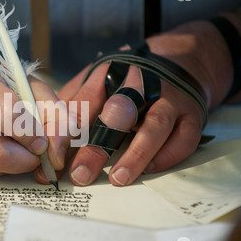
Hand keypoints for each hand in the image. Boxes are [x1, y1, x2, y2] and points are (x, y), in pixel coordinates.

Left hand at [57, 63, 204, 185]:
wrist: (177, 61)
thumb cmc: (125, 80)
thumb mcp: (94, 83)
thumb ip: (72, 108)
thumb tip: (48, 141)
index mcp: (109, 76)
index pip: (84, 104)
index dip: (67, 133)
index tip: (54, 159)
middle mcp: (140, 85)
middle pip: (118, 114)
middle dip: (98, 146)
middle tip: (81, 174)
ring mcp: (169, 100)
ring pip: (154, 126)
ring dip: (136, 154)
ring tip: (119, 178)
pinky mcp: (191, 115)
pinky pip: (183, 138)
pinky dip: (167, 156)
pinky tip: (149, 169)